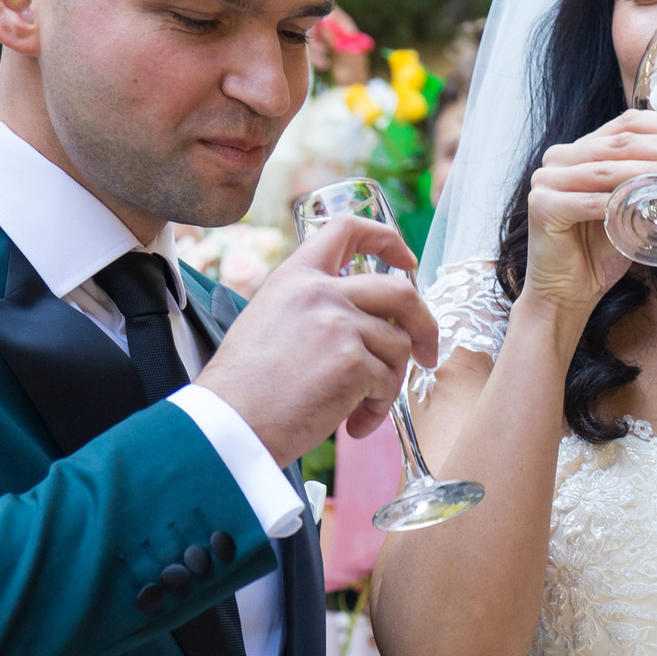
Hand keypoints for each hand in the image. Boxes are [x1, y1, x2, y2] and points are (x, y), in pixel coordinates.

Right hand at [198, 214, 440, 464]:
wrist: (228, 426)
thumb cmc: (244, 388)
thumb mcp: (269, 320)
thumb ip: (313, 308)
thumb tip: (366, 321)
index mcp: (296, 277)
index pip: (348, 230)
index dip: (387, 240)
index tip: (406, 264)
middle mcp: (320, 293)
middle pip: (400, 292)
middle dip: (424, 324)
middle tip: (428, 353)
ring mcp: (339, 326)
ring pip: (398, 346)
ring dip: (388, 383)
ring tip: (359, 407)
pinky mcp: (353, 363)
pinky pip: (388, 383)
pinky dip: (376, 409)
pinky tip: (352, 424)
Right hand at [520, 110, 656, 316]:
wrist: (567, 293)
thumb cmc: (600, 251)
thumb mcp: (632, 210)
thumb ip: (652, 185)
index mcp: (581, 150)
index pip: (625, 123)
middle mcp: (560, 158)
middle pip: (618, 142)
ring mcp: (546, 180)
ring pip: (606, 169)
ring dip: (648, 171)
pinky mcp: (542, 206)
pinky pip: (588, 201)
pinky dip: (617, 202)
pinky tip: (642, 204)